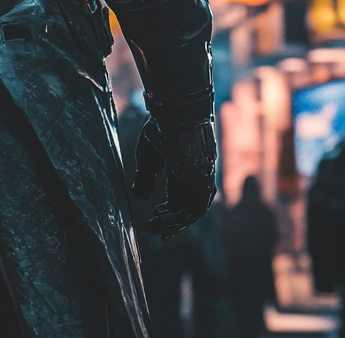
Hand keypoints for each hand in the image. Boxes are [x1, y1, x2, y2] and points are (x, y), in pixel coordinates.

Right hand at [132, 117, 215, 238]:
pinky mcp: (204, 182)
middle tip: (151, 228)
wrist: (176, 115)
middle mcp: (193, 179)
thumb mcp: (147, 156)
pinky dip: (179, 218)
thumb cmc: (161, 130)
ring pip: (191, 212)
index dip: (165, 212)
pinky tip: (162, 220)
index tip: (151, 219)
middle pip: (185, 208)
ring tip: (155, 227)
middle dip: (169, 222)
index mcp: (181, 170)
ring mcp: (200, 181)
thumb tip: (140, 198)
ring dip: (173, 223)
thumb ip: (144, 177)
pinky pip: (195, 208)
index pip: (177, 199)